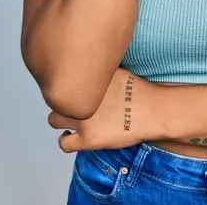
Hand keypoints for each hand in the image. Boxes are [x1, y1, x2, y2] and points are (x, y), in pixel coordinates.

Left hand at [48, 68, 164, 152]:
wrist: (153, 110)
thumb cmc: (141, 91)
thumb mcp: (116, 71)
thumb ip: (98, 70)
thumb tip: (89, 63)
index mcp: (86, 80)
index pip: (61, 79)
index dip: (64, 85)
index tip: (70, 89)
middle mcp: (82, 98)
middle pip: (53, 98)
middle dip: (60, 101)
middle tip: (70, 105)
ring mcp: (83, 119)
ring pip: (53, 120)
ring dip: (61, 120)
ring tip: (70, 121)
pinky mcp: (88, 139)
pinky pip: (64, 143)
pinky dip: (66, 141)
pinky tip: (72, 137)